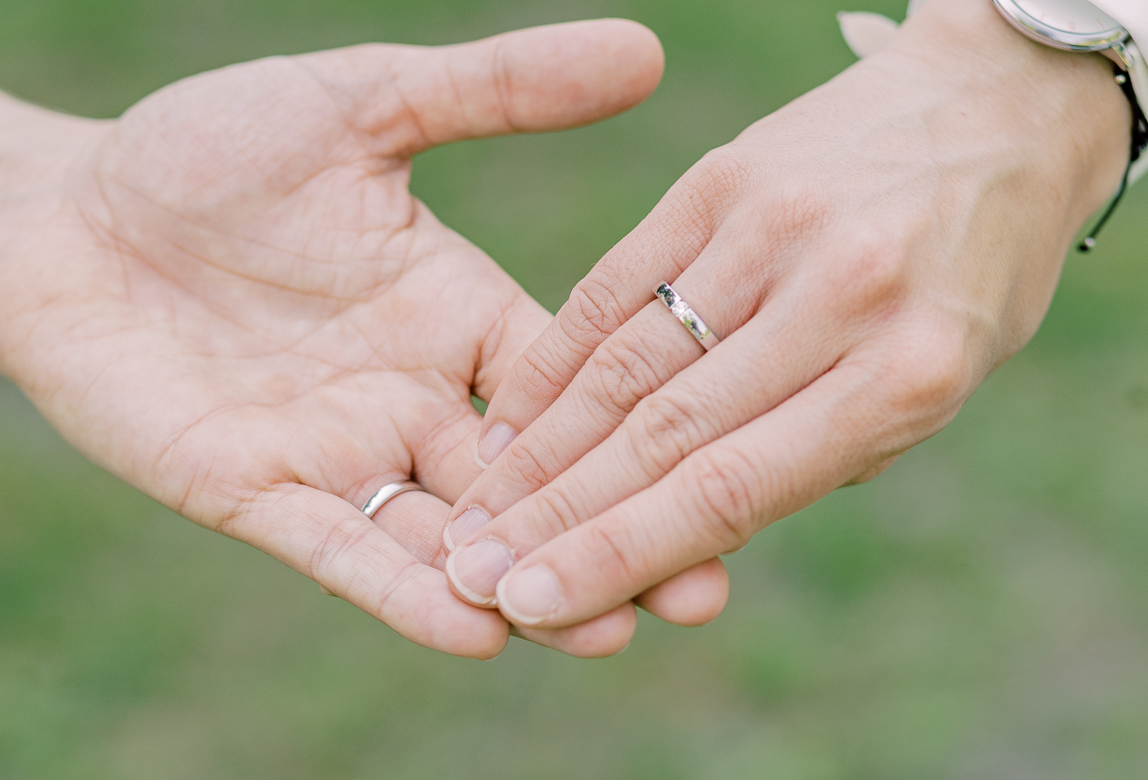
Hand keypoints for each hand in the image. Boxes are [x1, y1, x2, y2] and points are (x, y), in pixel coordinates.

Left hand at [0, 21, 671, 656]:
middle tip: (704, 590)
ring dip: (525, 583)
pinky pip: (343, 550)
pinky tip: (473, 626)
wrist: (66, 207)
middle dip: (609, 531)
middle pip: (530, 481)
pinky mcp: (256, 491)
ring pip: (450, 536)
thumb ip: (498, 90)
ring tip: (611, 632)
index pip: (572, 386)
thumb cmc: (210, 149)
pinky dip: (403, 591)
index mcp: (459, 317)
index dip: (644, 426)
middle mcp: (415, 397)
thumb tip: (644, 49)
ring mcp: (340, 453)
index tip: (734, 463)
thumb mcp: (369, 105)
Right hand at [441, 0, 1131, 627]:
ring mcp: (772, 228)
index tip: (533, 602)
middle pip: (663, 433)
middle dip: (557, 517)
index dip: (622, 553)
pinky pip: (612, 285)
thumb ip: (820, 455)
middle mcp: (838, 298)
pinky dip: (552, 362)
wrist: (998, 104)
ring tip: (475, 513)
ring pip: (625, 363)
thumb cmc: (974, 269)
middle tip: (475, 571)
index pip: (733, 488)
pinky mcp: (719, 178)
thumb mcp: (936, 383)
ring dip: (537, 451)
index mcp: (909, 374)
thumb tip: (687, 527)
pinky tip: (505, 420)